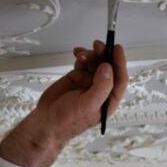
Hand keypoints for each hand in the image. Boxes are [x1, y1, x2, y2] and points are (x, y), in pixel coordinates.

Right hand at [0, 40, 128, 166]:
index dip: (120, 63)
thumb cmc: (68, 120)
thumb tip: (108, 68)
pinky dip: (81, 56)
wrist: (46, 121)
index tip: (116, 48)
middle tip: (97, 45)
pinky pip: (84, 63)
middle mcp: (101, 90)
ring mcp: (89, 83)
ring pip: (95, 63)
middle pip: (108, 68)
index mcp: (109, 100)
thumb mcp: (88, 105)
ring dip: (90, 55)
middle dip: (104, 55)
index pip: (120, 79)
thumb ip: (101, 86)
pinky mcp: (77, 77)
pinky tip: (77, 53)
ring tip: (81, 54)